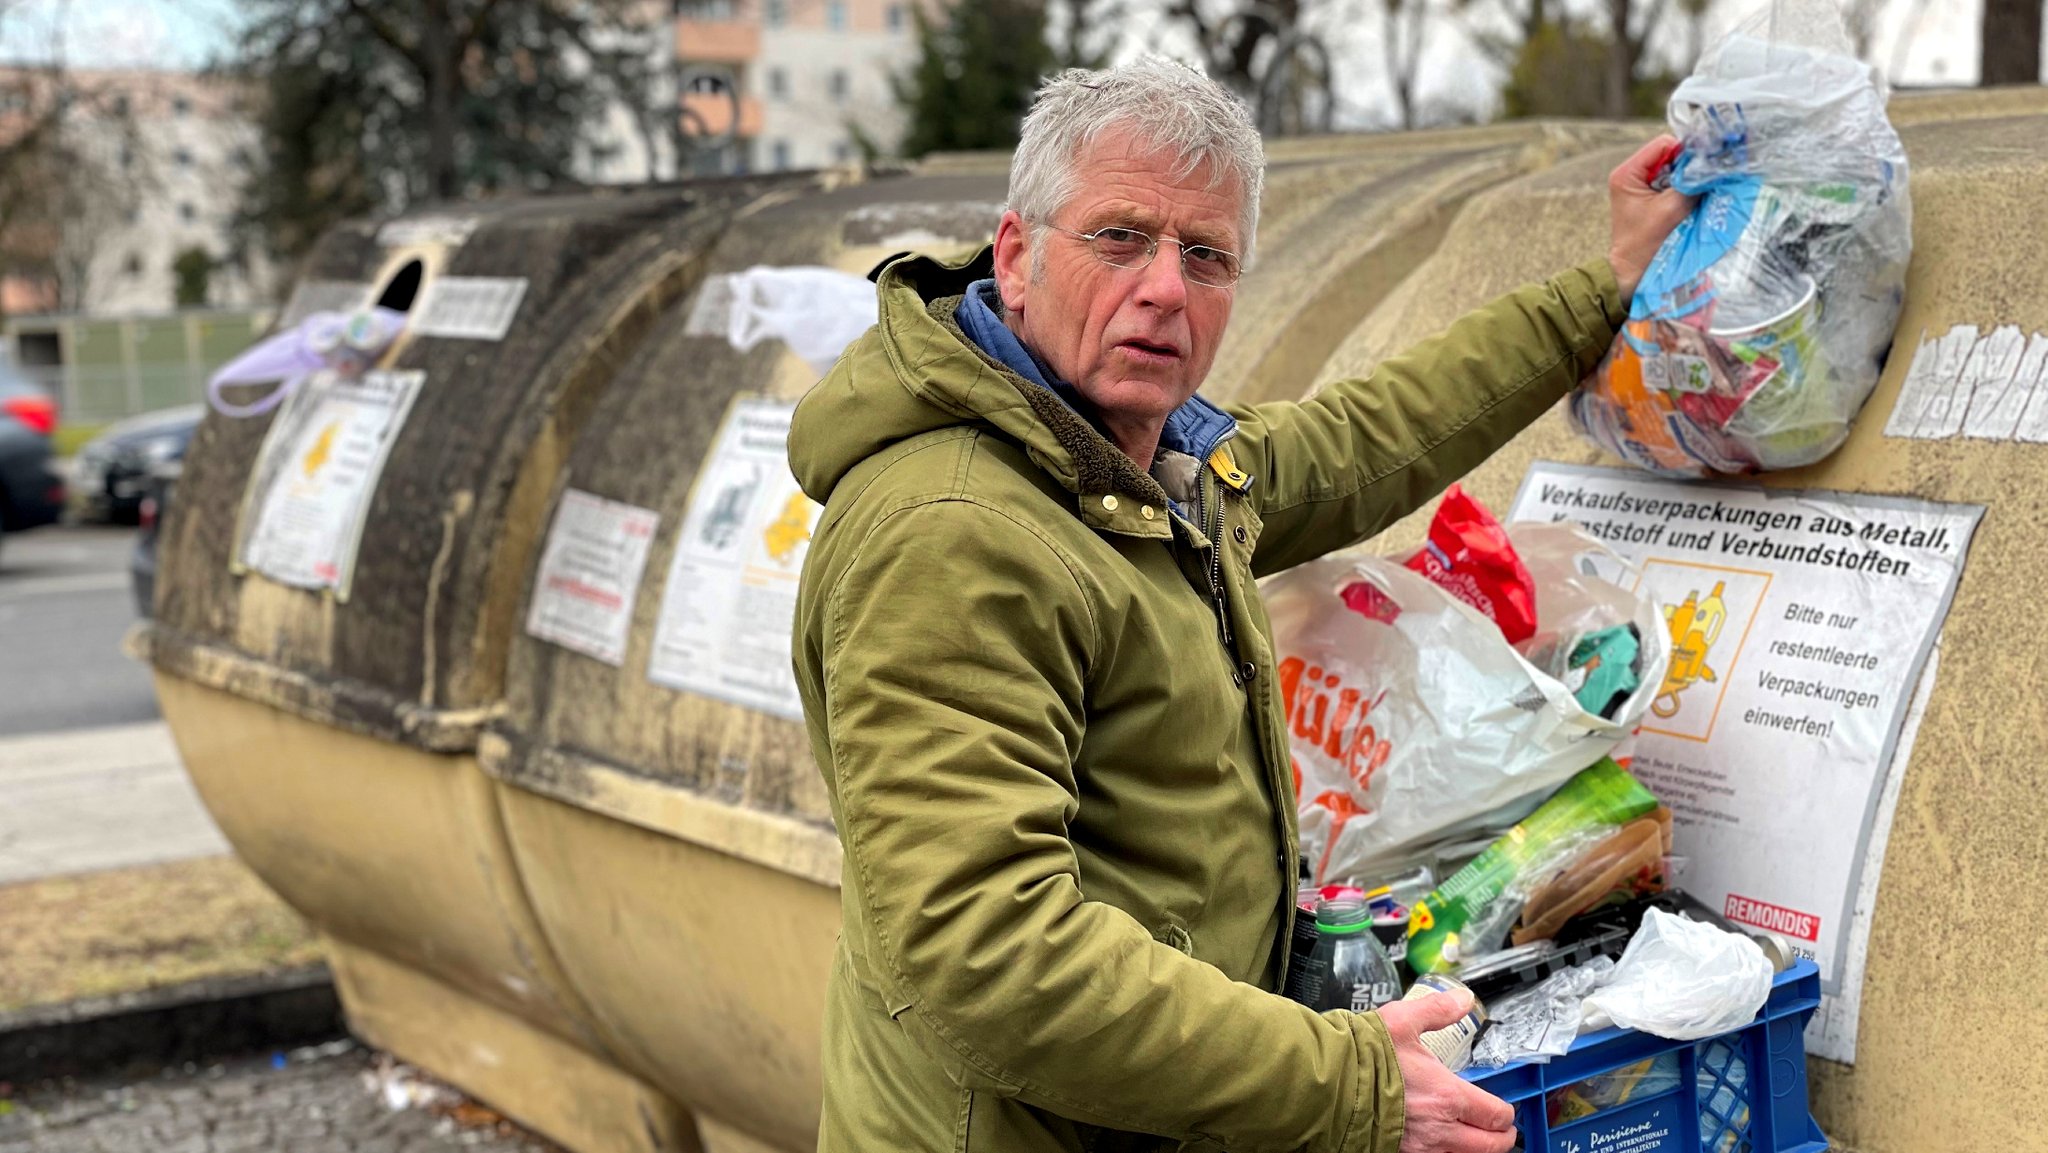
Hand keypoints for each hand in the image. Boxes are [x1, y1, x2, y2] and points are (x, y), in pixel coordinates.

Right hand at [1377, 991, 1517, 1152]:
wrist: (1324, 1083)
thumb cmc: (1361, 1055)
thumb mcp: (1402, 1022)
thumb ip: (1437, 1011)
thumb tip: (1462, 999)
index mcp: (1447, 1096)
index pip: (1494, 1115)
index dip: (1505, 1113)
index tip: (1504, 1110)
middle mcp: (1438, 1129)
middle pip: (1489, 1147)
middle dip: (1499, 1138)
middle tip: (1499, 1130)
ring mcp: (1418, 1148)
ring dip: (1473, 1148)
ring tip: (1471, 1137)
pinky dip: (1443, 1152)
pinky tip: (1437, 1140)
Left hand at [1607, 134, 1696, 300]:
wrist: (1633, 273)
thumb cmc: (1646, 244)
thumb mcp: (1672, 209)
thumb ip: (1691, 183)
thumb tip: (1716, 165)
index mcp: (1627, 173)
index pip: (1664, 144)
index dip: (1686, 153)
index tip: (1703, 168)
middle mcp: (1632, 175)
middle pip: (1671, 156)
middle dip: (1689, 168)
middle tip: (1705, 181)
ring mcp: (1641, 186)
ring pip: (1675, 170)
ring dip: (1689, 180)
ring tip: (1698, 194)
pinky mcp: (1650, 198)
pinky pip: (1674, 184)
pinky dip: (1686, 190)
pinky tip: (1693, 201)